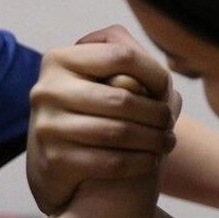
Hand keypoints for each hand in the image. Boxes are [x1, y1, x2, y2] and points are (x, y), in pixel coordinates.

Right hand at [26, 25, 179, 214]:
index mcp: (59, 59)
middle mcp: (47, 89)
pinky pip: (110, 161)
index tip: (166, 89)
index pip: (121, 55)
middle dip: (157, 113)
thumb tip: (162, 78)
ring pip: (118, 132)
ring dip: (153, 139)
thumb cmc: (90, 110)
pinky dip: (139, 161)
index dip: (153, 73)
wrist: (54, 161)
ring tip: (168, 142)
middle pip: (121, 98)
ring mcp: (47, 126)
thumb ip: (128, 65)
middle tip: (171, 122)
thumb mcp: (100, 79)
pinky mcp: (53, 160)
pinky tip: (152, 160)